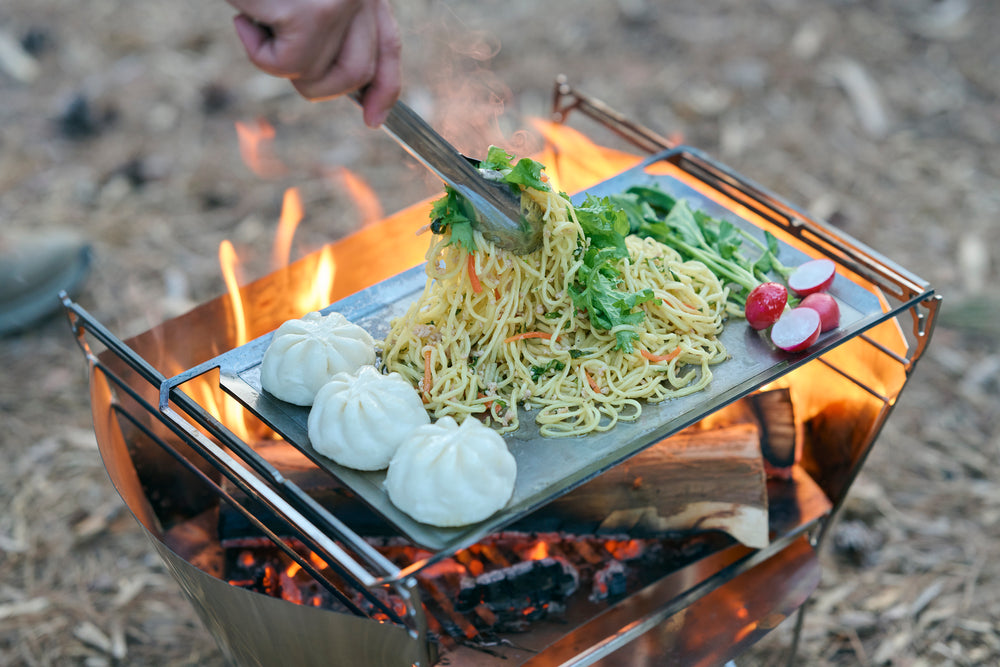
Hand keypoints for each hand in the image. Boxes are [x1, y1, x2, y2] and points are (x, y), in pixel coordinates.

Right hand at [226, 0, 401, 126]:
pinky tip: (243, 17)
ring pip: (318, 76)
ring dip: (277, 61)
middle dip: (318, 84)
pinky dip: (256, 52)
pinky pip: (284, 67)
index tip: (373, 119)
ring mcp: (341, 3)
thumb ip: (332, 26)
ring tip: (256, 19)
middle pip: (356, 73)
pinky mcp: (312, 15)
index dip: (384, 89)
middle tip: (279, 57)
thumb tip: (345, 82)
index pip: (389, 46)